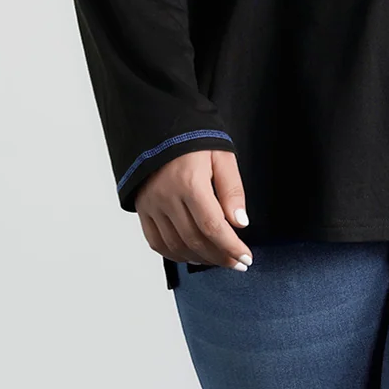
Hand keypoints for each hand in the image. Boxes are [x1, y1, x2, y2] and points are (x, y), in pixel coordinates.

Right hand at [136, 149, 252, 271]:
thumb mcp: (222, 156)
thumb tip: (240, 222)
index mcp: (189, 183)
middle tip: (238, 263)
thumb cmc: (192, 138)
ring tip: (219, 260)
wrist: (158, 125)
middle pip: (195, 240)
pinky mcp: (142, 208)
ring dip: (200, 259)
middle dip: (220, 257)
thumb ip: (232, 190)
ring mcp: (151, 205)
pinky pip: (156, 242)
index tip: (246, 258)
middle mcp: (167, 197)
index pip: (212, 227)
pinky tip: (193, 256)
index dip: (231, 247)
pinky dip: (175, 255)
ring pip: (176, 246)